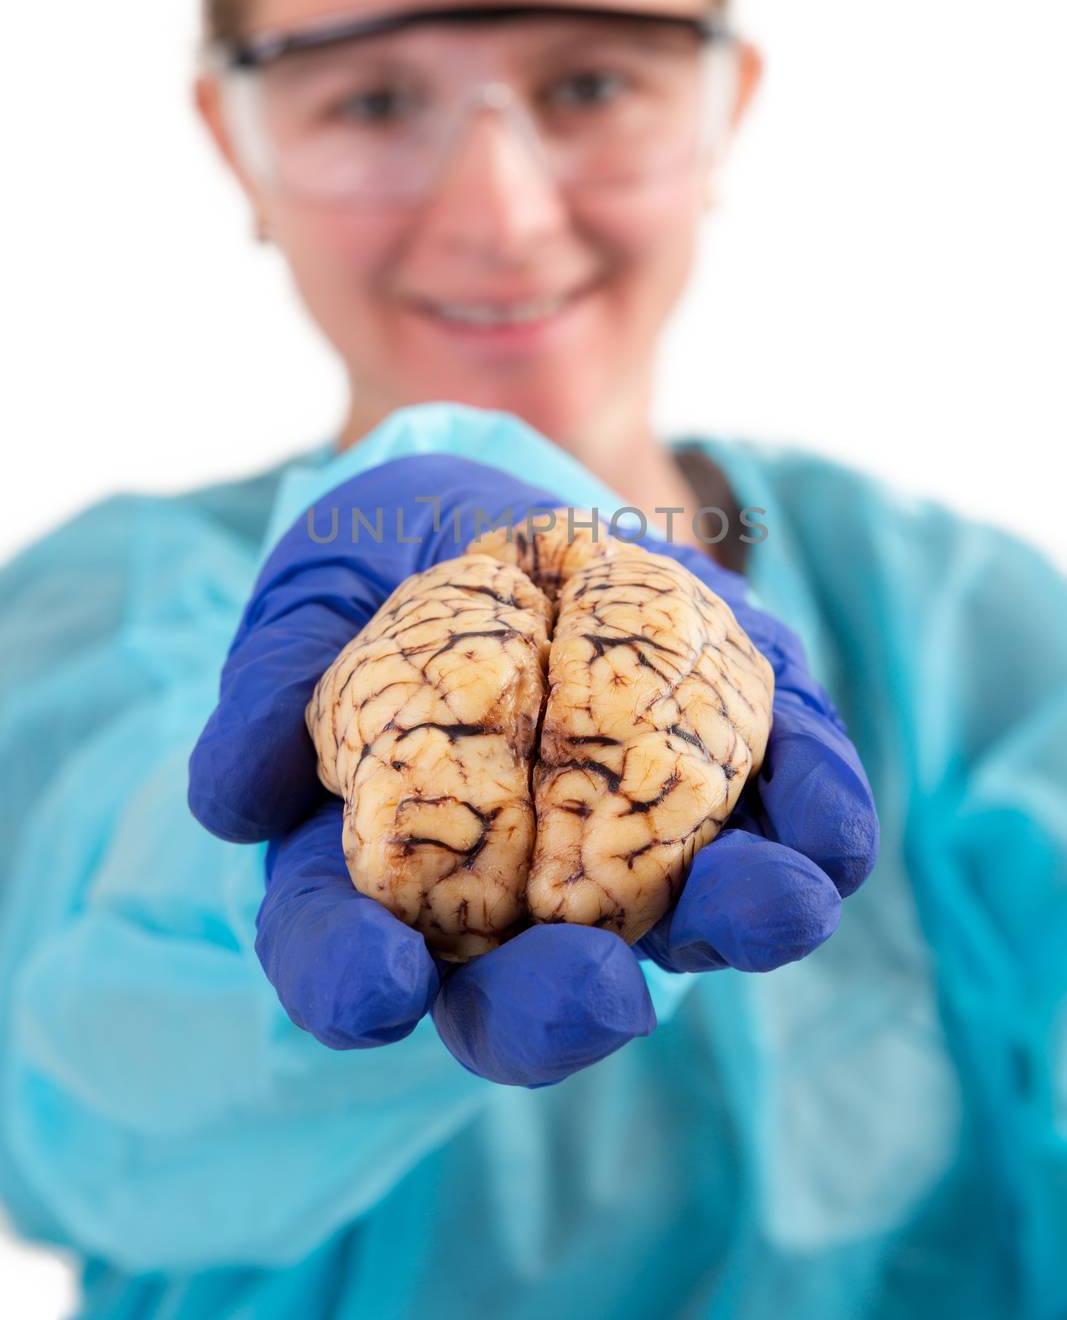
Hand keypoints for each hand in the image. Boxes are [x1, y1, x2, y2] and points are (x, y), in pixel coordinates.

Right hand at [189, 453, 877, 1085]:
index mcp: (384, 876)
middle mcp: (513, 898)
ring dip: (731, 926)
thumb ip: (270, 690)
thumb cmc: (376, 572)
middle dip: (560, 1007)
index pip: (350, 953)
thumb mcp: (308, 604)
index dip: (351, 979)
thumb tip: (234, 802)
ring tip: (773, 903)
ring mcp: (634, 854)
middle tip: (599, 993)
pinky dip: (813, 824)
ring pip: (679, 930)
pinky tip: (825, 830)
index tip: (373, 985)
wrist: (494, 506)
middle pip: (526, 993)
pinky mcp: (735, 786)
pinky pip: (785, 825)